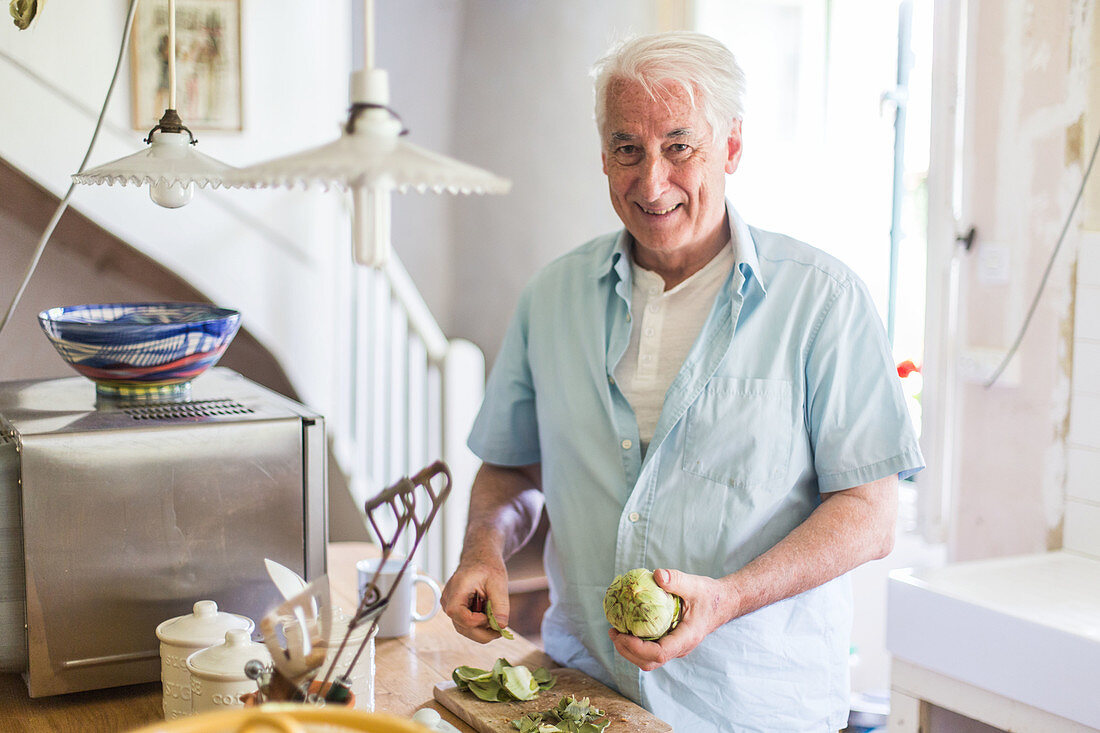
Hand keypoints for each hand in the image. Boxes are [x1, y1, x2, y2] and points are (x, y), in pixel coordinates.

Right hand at [441, 552, 510, 643]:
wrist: (480, 559)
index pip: (457, 614)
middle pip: (461, 626)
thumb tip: (501, 626)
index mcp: (456, 588)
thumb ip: (500, 605)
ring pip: (463, 628)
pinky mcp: (455, 609)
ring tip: (496, 621)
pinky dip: (479, 625)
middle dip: (482, 632)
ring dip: (481, 630)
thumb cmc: (488, 567)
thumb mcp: (499, 583)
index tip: (491, 618)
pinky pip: (465, 624)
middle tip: (500, 629)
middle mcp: (448, 599)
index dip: (475, 621)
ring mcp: (450, 605)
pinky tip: (489, 618)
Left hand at [608, 568, 735, 671]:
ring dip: (629, 650)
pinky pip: (651, 651)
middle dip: (627, 651)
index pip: (659, 654)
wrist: (724, 603)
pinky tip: (627, 627)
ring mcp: (675, 648)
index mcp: (687, 638)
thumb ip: (677, 580)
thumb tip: (657, 574)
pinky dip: (635, 644)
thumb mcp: (695, 584)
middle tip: (613, 632)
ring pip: (648, 660)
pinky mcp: (671, 642)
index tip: (622, 634)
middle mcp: (680, 648)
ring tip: (615, 631)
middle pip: (649, 662)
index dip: (638, 648)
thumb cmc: (710, 595)